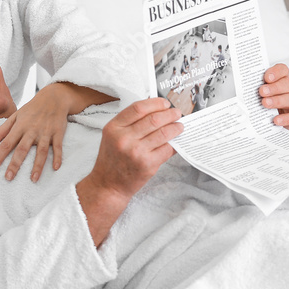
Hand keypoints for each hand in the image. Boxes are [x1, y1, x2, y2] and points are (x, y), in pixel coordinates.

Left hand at [0, 83, 71, 182]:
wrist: (53, 97)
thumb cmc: (31, 109)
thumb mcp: (14, 117)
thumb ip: (0, 131)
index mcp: (19, 126)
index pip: (5, 144)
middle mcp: (31, 130)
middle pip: (21, 149)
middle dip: (15, 164)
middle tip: (8, 178)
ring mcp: (45, 132)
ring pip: (41, 151)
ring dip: (37, 165)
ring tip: (33, 179)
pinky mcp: (58, 133)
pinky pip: (58, 147)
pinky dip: (58, 157)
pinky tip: (55, 168)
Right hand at [75, 98, 181, 246]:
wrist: (108, 184)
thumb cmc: (111, 159)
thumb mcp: (112, 135)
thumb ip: (128, 123)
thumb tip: (154, 111)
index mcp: (114, 128)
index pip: (138, 108)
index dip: (155, 103)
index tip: (164, 103)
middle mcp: (124, 138)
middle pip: (154, 119)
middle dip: (169, 114)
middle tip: (176, 113)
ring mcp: (136, 152)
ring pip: (163, 133)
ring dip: (175, 127)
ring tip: (179, 126)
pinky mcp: (147, 164)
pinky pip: (167, 149)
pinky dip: (174, 144)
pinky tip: (175, 142)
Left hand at [259, 63, 288, 127]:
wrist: (278, 116)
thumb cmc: (269, 99)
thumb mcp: (262, 92)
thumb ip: (255, 89)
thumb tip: (240, 92)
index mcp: (282, 78)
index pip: (282, 70)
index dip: (275, 72)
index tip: (266, 78)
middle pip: (287, 83)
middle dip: (274, 88)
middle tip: (262, 92)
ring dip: (277, 101)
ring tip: (265, 104)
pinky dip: (286, 118)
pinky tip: (276, 120)